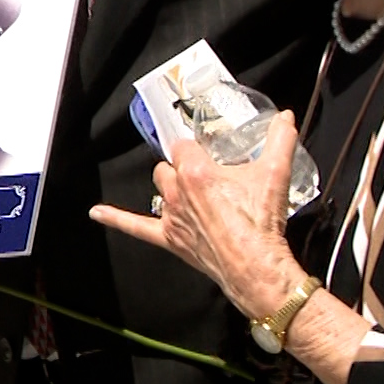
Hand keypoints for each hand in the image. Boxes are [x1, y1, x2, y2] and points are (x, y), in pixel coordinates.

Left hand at [90, 114, 307, 312]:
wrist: (256, 266)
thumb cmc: (260, 222)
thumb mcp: (274, 174)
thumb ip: (280, 140)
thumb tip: (286, 117)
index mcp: (196, 172)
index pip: (183, 145)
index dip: (194, 146)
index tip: (203, 147)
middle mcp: (178, 191)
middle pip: (168, 166)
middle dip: (183, 167)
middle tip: (204, 173)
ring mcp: (171, 216)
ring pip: (159, 189)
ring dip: (170, 188)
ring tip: (187, 191)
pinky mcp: (170, 238)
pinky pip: (135, 226)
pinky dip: (115, 218)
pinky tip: (96, 213)